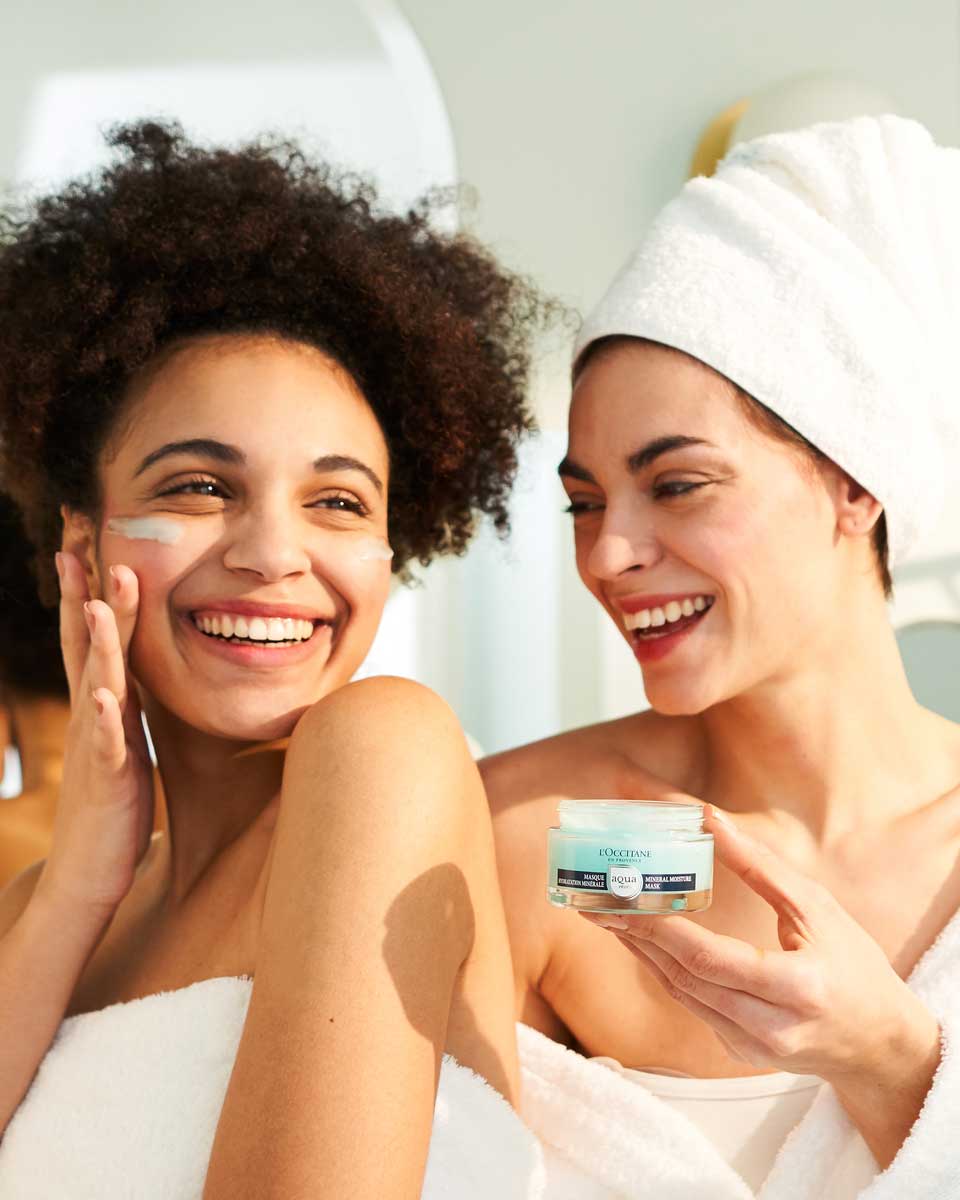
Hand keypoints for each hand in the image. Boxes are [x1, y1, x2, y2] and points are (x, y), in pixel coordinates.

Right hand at [38, 551, 155, 914]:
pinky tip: (106, 697)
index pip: (89, 634)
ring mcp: (97, 744)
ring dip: (95, 643)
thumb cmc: (112, 805)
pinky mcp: (109, 779)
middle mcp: (94, 713)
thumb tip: (138, 675)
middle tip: (76, 539)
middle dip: (80, 590)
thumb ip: (127, 705)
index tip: (84, 536)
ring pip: (95, 684)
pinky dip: (105, 721)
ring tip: (94, 602)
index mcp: (102, 701)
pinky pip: (106, 746)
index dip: (86, 584)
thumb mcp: (124, 741)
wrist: (89, 872)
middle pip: (83, 643)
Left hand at [582, 808, 939, 1087]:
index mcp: (798, 987)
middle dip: (636, 938)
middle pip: (686, 978)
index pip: (712, 959)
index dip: (661, 931)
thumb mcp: (817, 907)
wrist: (878, 1043)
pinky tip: (642, 942)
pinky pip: (692, 1006)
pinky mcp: (740, 1053)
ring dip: (642, 953)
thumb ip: (760, 865)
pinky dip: (664, 971)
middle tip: (596, 901)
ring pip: (682, 994)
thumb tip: (708, 818)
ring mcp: (754, 1047)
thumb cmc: (854, 964)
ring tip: (608, 915)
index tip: (622, 901)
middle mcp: (772, 1027)